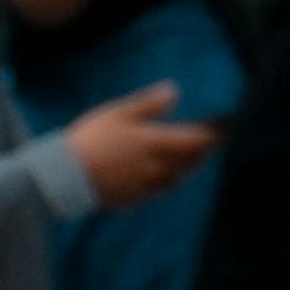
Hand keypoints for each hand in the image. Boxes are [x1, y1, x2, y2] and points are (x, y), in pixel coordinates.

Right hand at [69, 87, 220, 210]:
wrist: (65, 177)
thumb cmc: (92, 139)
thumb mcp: (119, 113)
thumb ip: (149, 104)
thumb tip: (174, 91)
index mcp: (157, 144)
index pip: (196, 141)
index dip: (213, 135)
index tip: (224, 128)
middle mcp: (158, 168)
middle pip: (191, 162)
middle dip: (203, 152)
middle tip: (212, 143)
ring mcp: (146, 186)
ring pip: (177, 178)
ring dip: (187, 167)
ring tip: (190, 159)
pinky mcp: (133, 198)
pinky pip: (159, 191)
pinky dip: (167, 181)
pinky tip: (162, 176)